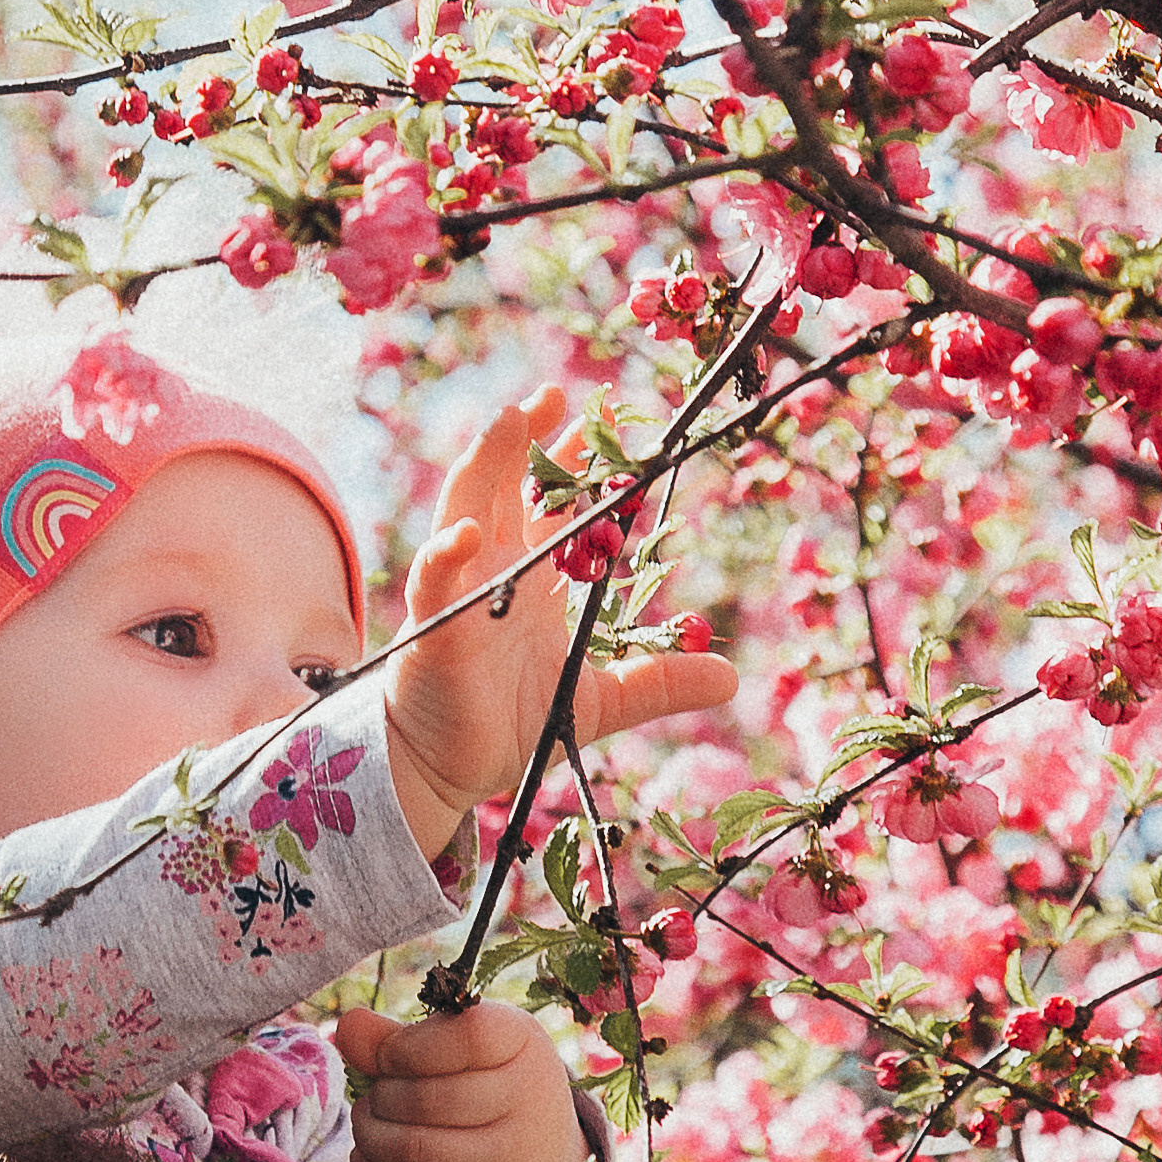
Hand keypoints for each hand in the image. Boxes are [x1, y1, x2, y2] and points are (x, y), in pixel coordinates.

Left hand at [334, 999, 589, 1161]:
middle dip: (382, 1093)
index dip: (409, 1047)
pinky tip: (369, 1153)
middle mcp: (528, 1102)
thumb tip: (348, 1026)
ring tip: (368, 1119)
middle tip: (376, 1090)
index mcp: (523, 1042)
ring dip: (371, 1133)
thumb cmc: (489, 1080)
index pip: (466, 1038)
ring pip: (414, 1151)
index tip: (388, 1055)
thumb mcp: (462, 1044)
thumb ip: (402, 1036)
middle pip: (429, 1099)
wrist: (544, 1160)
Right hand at [382, 385, 735, 863]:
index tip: (608, 421)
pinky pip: (434, 578)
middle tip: (553, 393)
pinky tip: (466, 532)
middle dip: (524, 436)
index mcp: (528, 576)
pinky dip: (445, 552)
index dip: (574, 461)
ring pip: (465, 507)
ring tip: (511, 418)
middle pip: (504, 484)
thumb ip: (657, 681)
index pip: (550, 503)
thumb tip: (729, 677)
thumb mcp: (599, 699)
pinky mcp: (433, 626)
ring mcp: (458, 590)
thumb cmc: (510, 723)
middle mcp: (492, 569)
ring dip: (485, 461)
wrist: (446, 769)